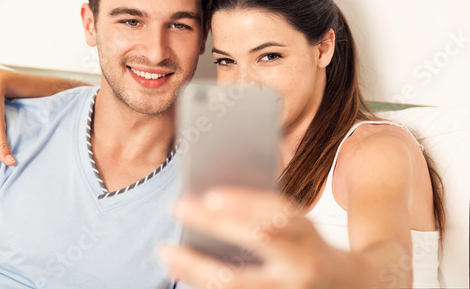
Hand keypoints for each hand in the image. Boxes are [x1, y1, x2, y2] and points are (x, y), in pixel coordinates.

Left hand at [160, 187, 364, 288]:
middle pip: (257, 242)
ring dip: (196, 267)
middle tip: (178, 206)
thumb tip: (212, 202)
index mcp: (308, 235)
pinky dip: (202, 287)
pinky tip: (182, 274)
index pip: (278, 214)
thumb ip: (264, 215)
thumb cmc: (308, 248)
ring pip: (237, 284)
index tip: (210, 195)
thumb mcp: (298, 227)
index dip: (246, 203)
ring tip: (167, 251)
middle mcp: (302, 265)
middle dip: (215, 223)